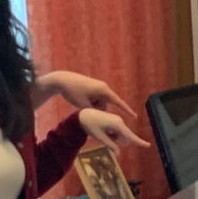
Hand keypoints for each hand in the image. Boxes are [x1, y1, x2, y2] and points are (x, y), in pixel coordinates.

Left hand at [38, 71, 152, 147]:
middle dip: (97, 112)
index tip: (135, 116)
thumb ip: (94, 113)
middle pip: (105, 106)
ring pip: (99, 105)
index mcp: (103, 90)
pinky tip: (80, 101)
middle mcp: (103, 88)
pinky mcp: (93, 88)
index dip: (127, 110)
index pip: (118, 102)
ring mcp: (98, 88)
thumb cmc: (73, 92)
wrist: (62, 79)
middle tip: (86, 111)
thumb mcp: (84, 105)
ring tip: (80, 104)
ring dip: (92, 108)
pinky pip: (95, 101)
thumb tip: (101, 118)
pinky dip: (90, 104)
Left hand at [76, 108, 139, 153]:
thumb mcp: (99, 137)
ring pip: (121, 136)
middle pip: (125, 138)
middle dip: (117, 142)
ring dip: (113, 138)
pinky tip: (103, 130)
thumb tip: (118, 154)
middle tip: (103, 137)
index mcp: (117, 124)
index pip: (130, 135)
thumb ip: (110, 145)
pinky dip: (112, 134)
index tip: (148, 145)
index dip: (139, 142)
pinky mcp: (115, 120)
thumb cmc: (90, 125)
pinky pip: (117, 132)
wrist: (82, 114)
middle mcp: (120, 121)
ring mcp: (118, 120)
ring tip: (102, 132)